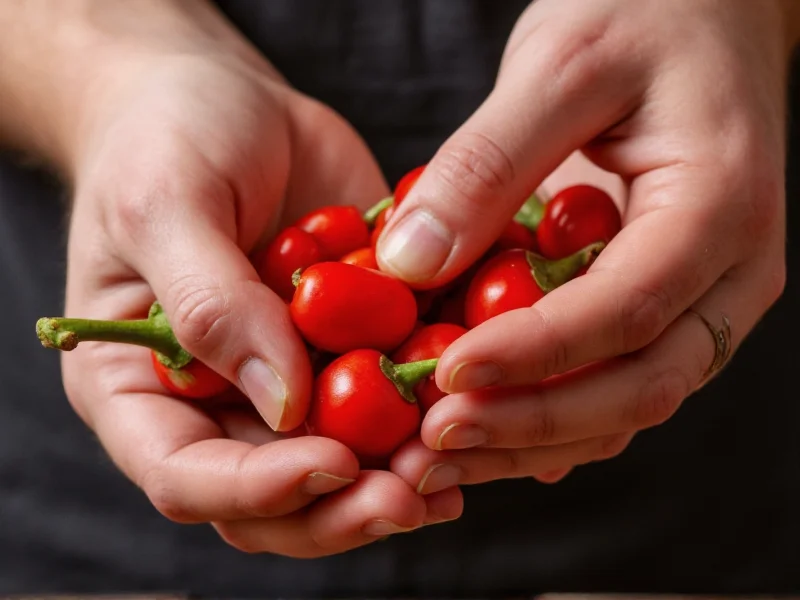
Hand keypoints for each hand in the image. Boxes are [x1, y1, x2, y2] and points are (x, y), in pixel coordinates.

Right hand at [51, 1, 459, 555]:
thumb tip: (285, 405)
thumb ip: (209, 305)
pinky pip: (394, 397)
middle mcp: (220, 402)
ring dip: (402, 474)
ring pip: (346, 464)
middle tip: (414, 491)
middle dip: (345, 504)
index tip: (332, 463)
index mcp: (142, 388)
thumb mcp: (165, 203)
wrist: (227, 101)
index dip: (257, 490)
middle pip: (276, 496)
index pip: (186, 476)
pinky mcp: (353, 346)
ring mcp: (292, 380)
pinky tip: (486, 408)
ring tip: (460, 456)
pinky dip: (438, 411)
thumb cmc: (163, 139)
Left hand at [380, 0, 787, 489]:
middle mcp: (729, 274)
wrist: (703, 10)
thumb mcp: (561, 64)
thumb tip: (412, 264)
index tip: (445, 377)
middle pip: (640, 385)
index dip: (535, 354)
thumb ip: (490, 161)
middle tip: (435, 438)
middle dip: (532, 422)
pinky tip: (484, 431)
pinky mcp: (666, 304)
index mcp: (720, 208)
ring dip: (533, 439)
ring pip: (628, 403)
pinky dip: (549, 416)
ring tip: (441, 454)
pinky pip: (614, 381)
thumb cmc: (643, 15)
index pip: (629, 309)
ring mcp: (704, 299)